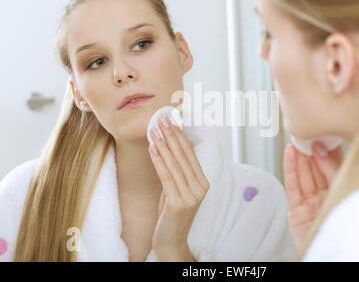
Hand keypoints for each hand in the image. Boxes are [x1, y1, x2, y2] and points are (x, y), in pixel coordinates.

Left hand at [148, 114, 209, 260]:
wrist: (171, 241)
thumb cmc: (172, 215)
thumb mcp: (177, 190)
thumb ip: (176, 172)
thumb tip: (166, 148)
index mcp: (203, 183)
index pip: (191, 154)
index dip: (180, 136)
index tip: (171, 121)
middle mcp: (200, 188)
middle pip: (184, 156)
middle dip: (172, 135)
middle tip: (162, 119)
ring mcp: (191, 196)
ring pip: (175, 165)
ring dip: (164, 145)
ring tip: (155, 130)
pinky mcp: (178, 203)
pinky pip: (167, 178)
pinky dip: (159, 161)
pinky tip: (153, 149)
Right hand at [283, 142, 342, 252]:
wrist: (339, 253)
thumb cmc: (349, 226)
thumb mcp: (344, 190)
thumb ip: (332, 169)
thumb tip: (321, 149)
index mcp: (344, 192)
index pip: (334, 165)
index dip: (327, 150)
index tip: (322, 134)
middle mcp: (327, 197)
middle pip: (316, 169)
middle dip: (310, 151)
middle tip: (305, 134)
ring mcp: (311, 204)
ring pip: (303, 175)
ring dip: (298, 157)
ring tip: (295, 140)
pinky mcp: (297, 211)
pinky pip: (293, 186)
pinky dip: (290, 170)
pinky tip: (289, 155)